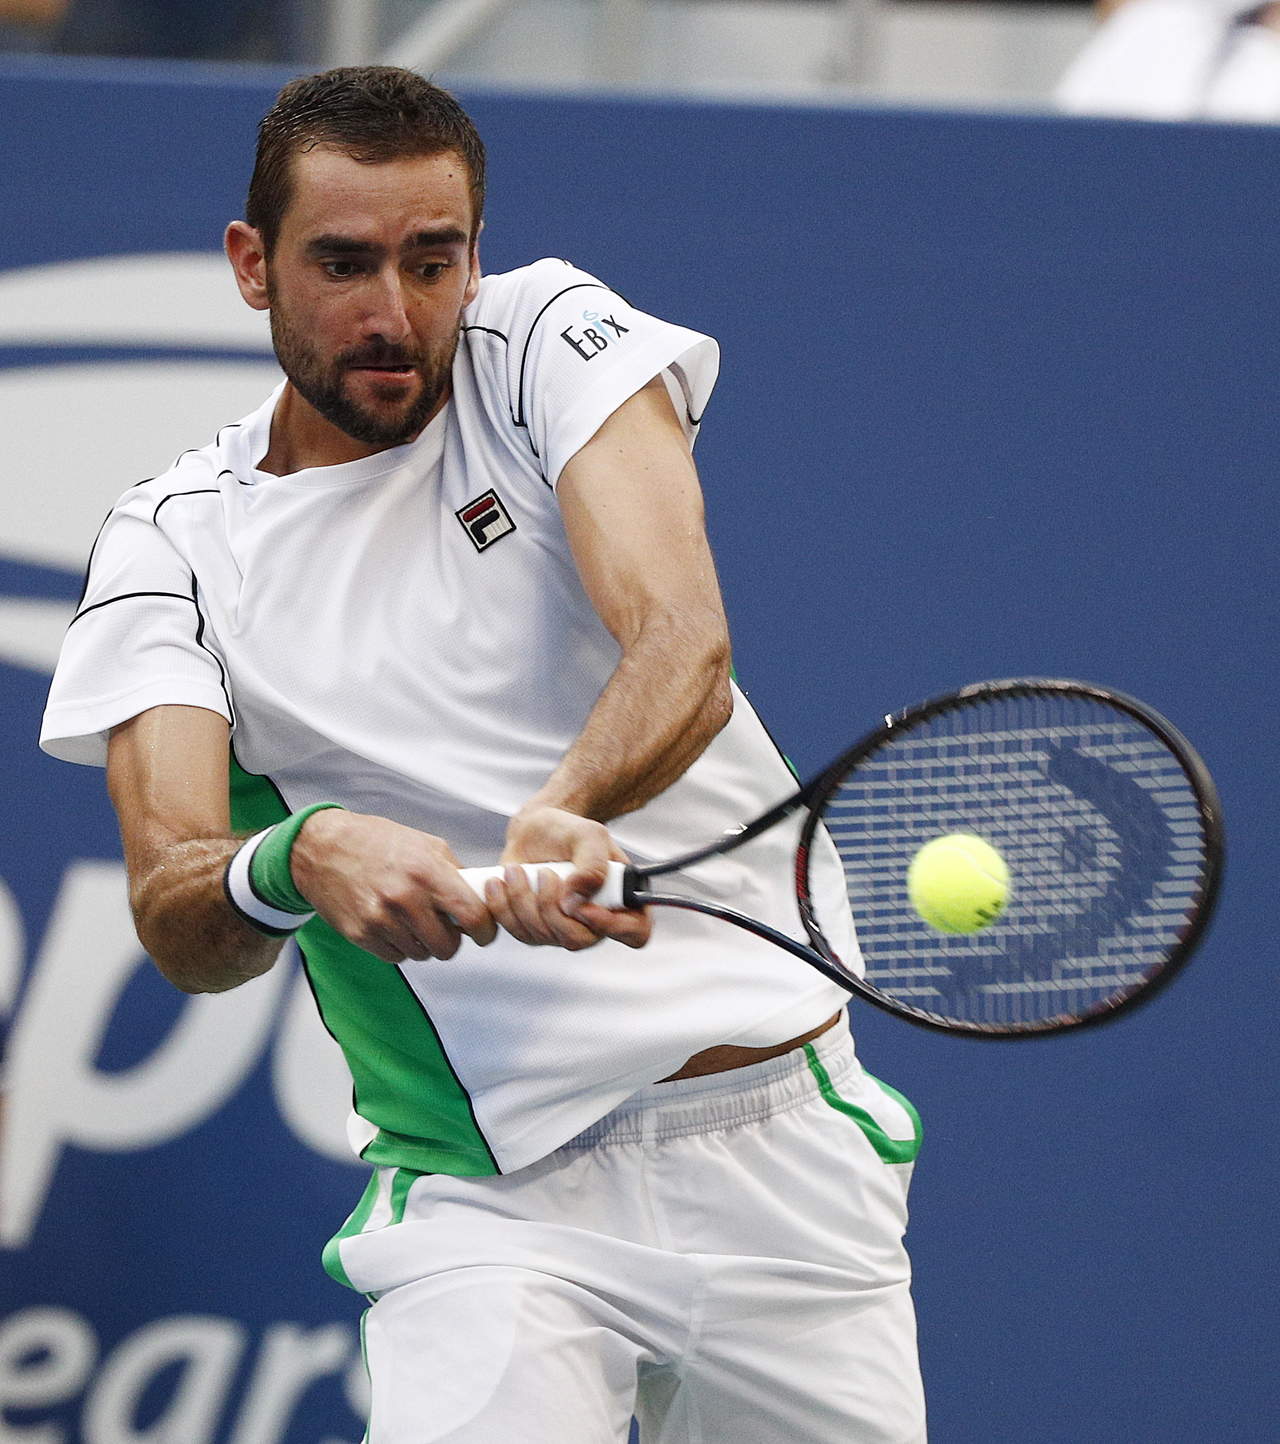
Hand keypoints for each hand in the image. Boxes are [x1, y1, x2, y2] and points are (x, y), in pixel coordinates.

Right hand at [290, 809, 496, 962]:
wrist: (322, 849)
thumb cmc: (376, 842)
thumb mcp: (424, 844)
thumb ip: (455, 873)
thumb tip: (479, 899)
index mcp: (426, 871)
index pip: (472, 916)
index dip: (485, 930)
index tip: (483, 933)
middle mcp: (404, 898)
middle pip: (448, 946)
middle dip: (451, 941)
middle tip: (445, 928)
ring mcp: (380, 919)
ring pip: (422, 954)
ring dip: (423, 943)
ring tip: (412, 920)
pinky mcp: (360, 935)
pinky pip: (396, 957)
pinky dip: (399, 946)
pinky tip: (392, 925)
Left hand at [490, 804, 650, 950]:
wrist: (536, 830)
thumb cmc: (569, 832)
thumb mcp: (589, 836)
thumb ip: (592, 867)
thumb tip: (574, 901)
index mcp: (621, 899)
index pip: (635, 933)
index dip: (612, 927)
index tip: (583, 906)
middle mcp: (595, 921)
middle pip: (577, 939)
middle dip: (551, 908)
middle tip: (545, 873)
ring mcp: (563, 928)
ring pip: (542, 936)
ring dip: (523, 900)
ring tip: (516, 869)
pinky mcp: (533, 929)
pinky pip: (517, 932)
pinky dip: (502, 908)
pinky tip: (498, 884)